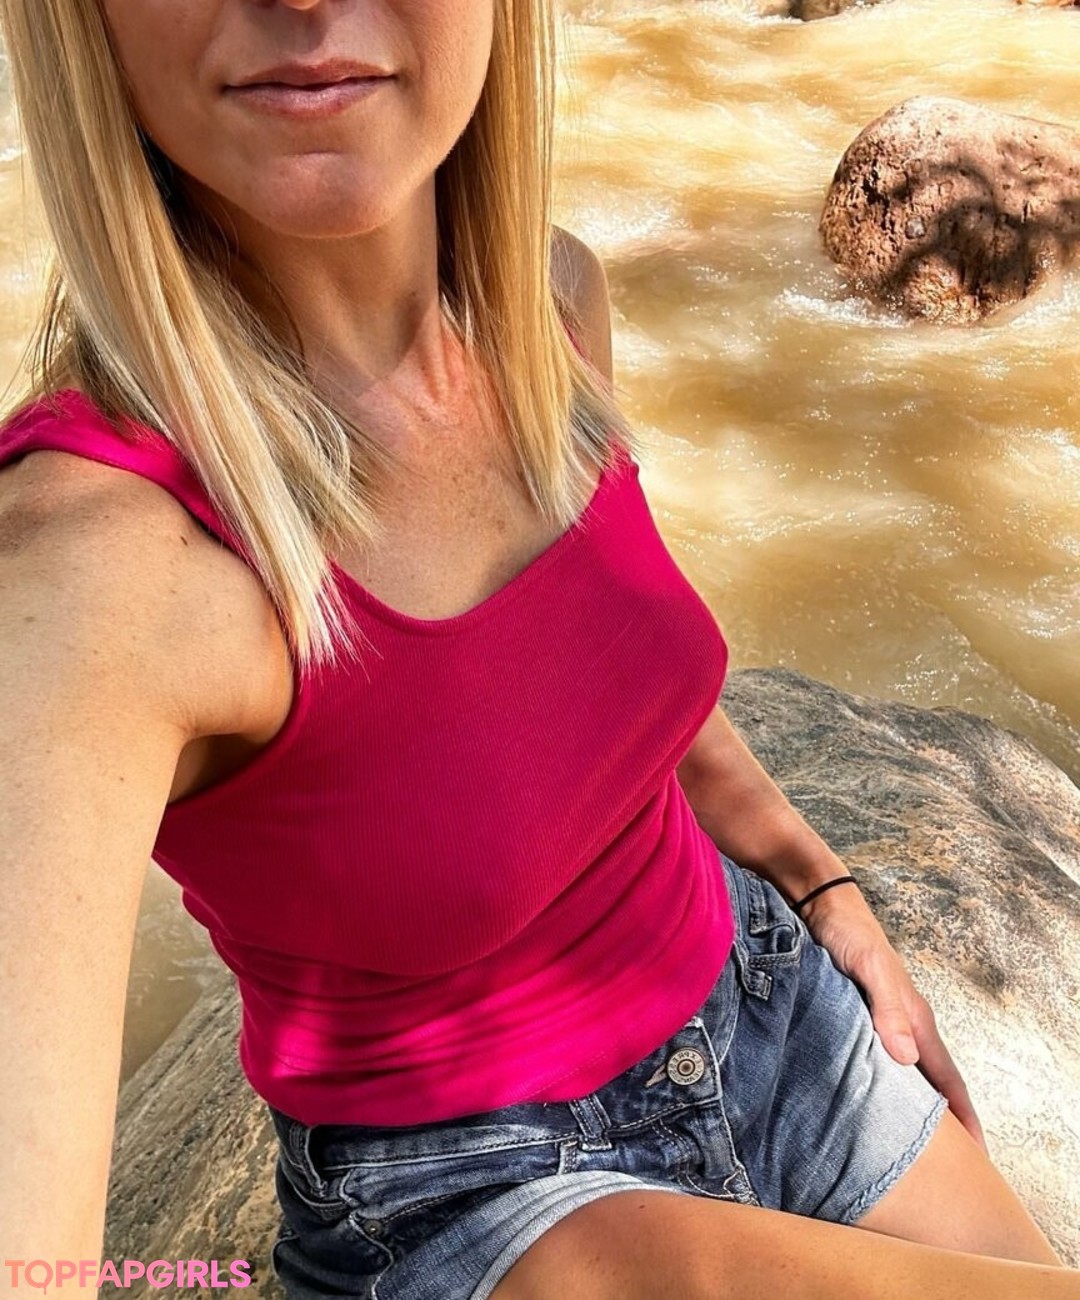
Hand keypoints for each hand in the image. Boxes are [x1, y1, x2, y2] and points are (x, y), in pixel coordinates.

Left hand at [799, 881, 988, 1155]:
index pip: (947, 1078)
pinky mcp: (853, 1016)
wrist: (818, 902)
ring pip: (901, 1074)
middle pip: (929, 1083)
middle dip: (939, 1124)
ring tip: (902, 1147)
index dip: (962, 1118)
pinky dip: (877, 1086)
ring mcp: (879, 1021)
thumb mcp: (868, 966)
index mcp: (915, 1018)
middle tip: (939, 1170)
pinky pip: (873, 1061)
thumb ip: (888, 1008)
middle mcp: (902, 1024)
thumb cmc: (847, 932)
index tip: (976, 1158)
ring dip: (907, 1107)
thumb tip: (907, 1059)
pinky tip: (862, 1103)